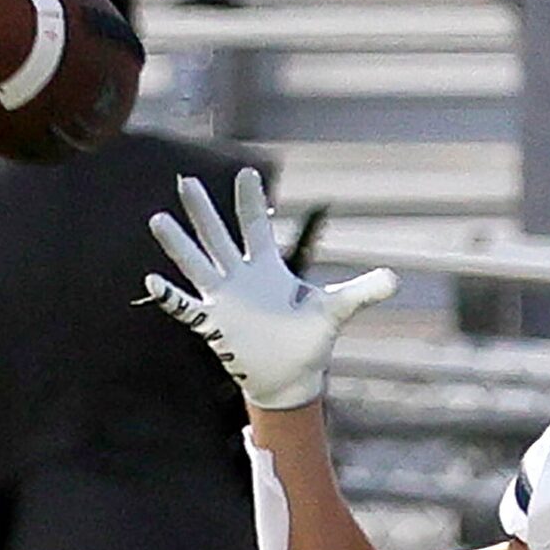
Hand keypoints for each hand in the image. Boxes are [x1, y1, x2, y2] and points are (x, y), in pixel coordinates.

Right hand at [145, 167, 398, 409]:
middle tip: (187, 180)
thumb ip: (362, 292)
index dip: (251, 201)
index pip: (255, 227)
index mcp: (268, 268)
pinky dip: (171, 297)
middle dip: (204, 211)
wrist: (290, 377)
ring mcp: (223, 299)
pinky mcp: (213, 325)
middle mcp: (240, 277)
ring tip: (159, 219)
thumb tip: (396, 278)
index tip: (247, 172)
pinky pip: (186, 308)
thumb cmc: (309, 340)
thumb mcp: (335, 311)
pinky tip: (153, 280)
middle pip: (219, 236)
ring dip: (179, 245)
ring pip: (196, 264)